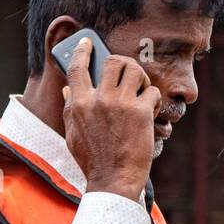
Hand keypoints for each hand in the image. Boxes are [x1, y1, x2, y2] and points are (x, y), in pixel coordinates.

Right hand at [61, 37, 160, 201]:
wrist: (113, 181)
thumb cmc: (93, 160)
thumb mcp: (73, 134)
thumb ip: (70, 108)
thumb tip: (69, 87)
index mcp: (79, 104)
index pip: (77, 68)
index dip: (82, 50)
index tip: (88, 42)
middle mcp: (99, 100)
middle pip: (113, 61)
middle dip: (123, 63)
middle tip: (128, 73)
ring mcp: (121, 104)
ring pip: (135, 70)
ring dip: (141, 77)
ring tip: (141, 90)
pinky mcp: (141, 112)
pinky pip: (152, 91)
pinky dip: (154, 99)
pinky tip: (151, 110)